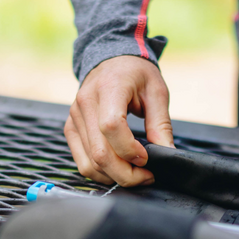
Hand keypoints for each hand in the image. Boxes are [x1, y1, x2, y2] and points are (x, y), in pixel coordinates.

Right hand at [64, 55, 173, 186]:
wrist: (111, 61)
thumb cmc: (136, 75)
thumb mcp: (157, 93)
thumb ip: (161, 125)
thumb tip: (167, 154)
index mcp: (108, 88)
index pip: (111, 127)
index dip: (130, 150)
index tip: (148, 158)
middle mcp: (85, 104)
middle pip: (100, 154)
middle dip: (127, 174)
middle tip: (147, 177)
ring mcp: (74, 119)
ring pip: (91, 164)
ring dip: (116, 177)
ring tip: (136, 174)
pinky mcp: (71, 130)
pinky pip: (83, 163)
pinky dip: (102, 174)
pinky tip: (120, 170)